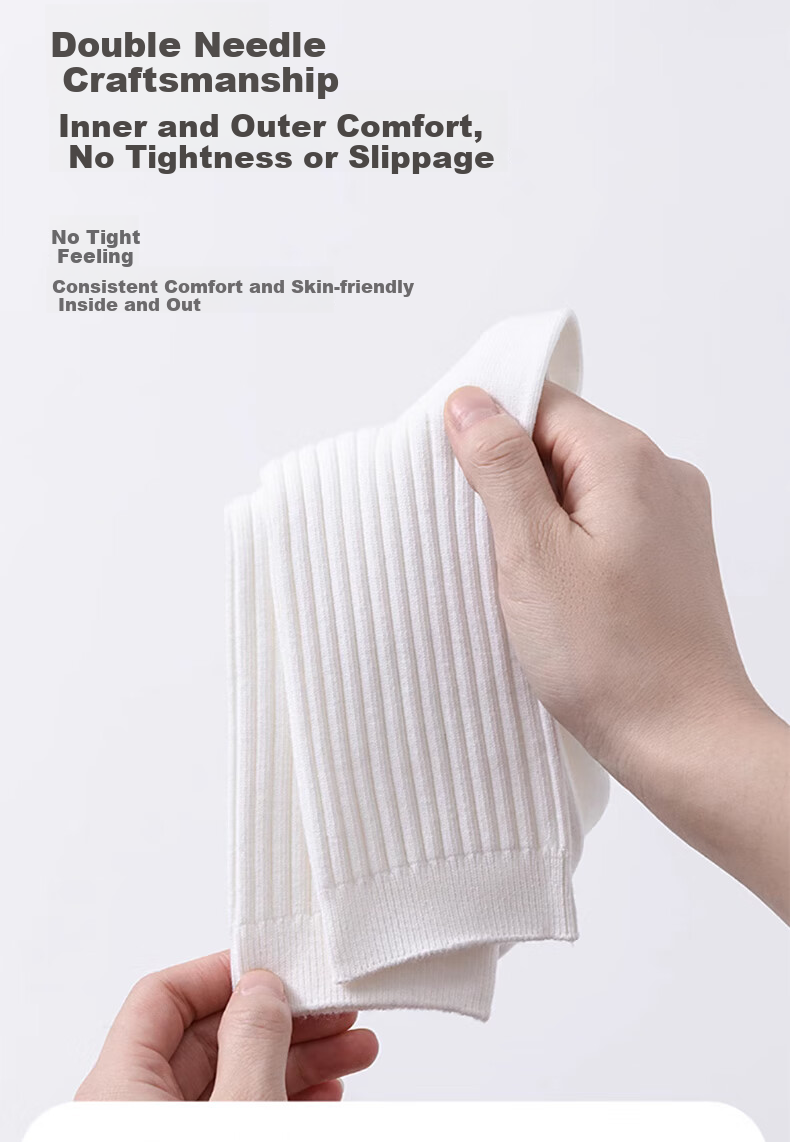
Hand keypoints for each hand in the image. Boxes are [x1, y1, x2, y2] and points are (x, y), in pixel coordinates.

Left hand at [75, 950, 377, 1101]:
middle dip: (280, 1021)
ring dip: (295, 1060)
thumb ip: (254, 1043)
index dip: (221, 973)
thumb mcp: (242, 1115)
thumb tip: (263, 989)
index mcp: (119, 1091)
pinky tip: (326, 1093)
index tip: (276, 966)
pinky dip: (284, 1102)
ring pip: (231, 1082)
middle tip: (333, 1009)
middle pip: (207, 1040)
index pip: (160, 999)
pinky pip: (239, 1123)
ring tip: (353, 1048)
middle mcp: (133, 1118)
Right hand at [444, 382, 789, 917]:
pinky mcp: (670, 557)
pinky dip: (567, 548)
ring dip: (536, 522)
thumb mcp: (532, 556)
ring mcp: (673, 516)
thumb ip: (500, 468)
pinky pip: (603, 524)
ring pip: (579, 487)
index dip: (487, 437)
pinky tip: (552, 597)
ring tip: (520, 583)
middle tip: (483, 549)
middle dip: (510, 485)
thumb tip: (471, 401)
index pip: (540, 403)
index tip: (456, 490)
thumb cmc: (613, 661)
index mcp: (627, 459)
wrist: (685, 740)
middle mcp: (661, 474)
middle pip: (560, 443)